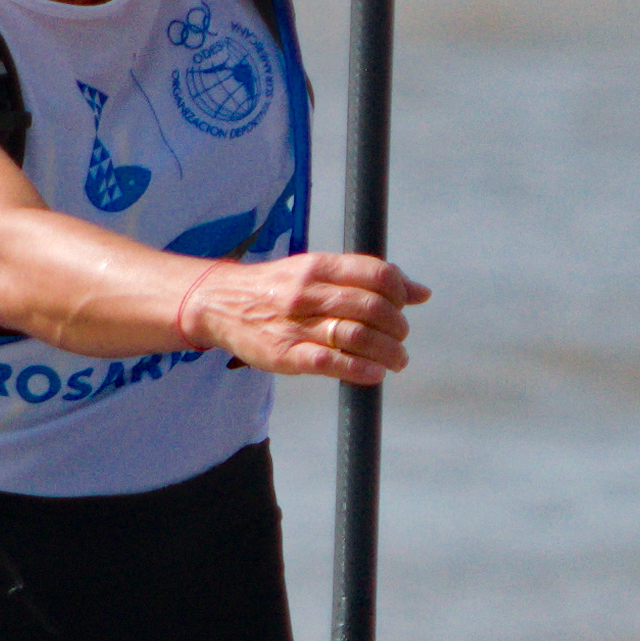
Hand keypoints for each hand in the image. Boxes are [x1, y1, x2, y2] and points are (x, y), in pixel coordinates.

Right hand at [193, 249, 423, 382]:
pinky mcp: (286, 355)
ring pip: (356, 336)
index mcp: (318, 266)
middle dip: (397, 327)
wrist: (218, 303)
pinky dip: (360, 370)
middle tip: (400, 338)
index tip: (404, 305)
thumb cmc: (276, 289)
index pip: (375, 274)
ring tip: (396, 360)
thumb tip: (420, 292)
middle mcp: (309, 293)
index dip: (400, 292)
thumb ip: (365, 279)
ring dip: (387, 352)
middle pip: (372, 307)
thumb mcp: (316, 271)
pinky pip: (331, 363)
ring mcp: (296, 325)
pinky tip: (374, 373)